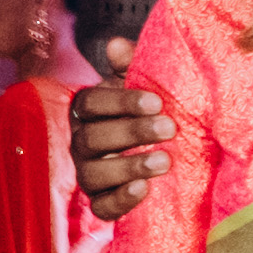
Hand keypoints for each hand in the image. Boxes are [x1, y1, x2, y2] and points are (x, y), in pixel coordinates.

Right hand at [69, 76, 167, 220]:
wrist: (169, 147)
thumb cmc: (154, 112)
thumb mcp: (147, 86)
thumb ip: (132, 65)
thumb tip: (116, 45)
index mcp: (89, 111)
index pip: (91, 104)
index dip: (121, 102)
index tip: (156, 101)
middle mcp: (82, 143)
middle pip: (93, 139)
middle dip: (132, 133)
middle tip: (169, 128)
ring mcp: (89, 175)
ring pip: (94, 174)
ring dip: (129, 166)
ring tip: (164, 162)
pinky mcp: (101, 202)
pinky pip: (101, 207)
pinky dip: (120, 200)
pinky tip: (144, 189)